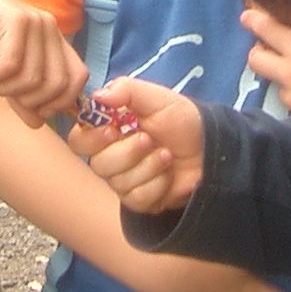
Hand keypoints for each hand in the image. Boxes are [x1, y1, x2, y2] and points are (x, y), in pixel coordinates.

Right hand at [0, 0, 85, 126]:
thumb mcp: (0, 75)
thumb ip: (21, 96)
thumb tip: (37, 122)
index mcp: (52, 40)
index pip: (77, 79)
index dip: (57, 103)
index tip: (30, 107)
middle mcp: (49, 28)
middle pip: (57, 85)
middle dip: (26, 99)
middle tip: (0, 88)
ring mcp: (34, 20)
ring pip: (32, 78)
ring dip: (3, 86)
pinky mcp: (15, 17)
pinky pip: (11, 65)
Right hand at [68, 78, 204, 213]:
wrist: (210, 148)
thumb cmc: (182, 119)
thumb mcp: (157, 98)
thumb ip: (126, 90)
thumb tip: (97, 96)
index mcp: (109, 130)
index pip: (80, 140)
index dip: (92, 139)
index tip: (113, 130)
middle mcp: (111, 156)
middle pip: (98, 164)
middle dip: (127, 153)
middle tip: (149, 139)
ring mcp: (125, 180)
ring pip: (118, 183)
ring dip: (147, 167)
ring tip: (167, 154)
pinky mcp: (140, 200)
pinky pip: (136, 199)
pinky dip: (156, 185)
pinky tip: (168, 174)